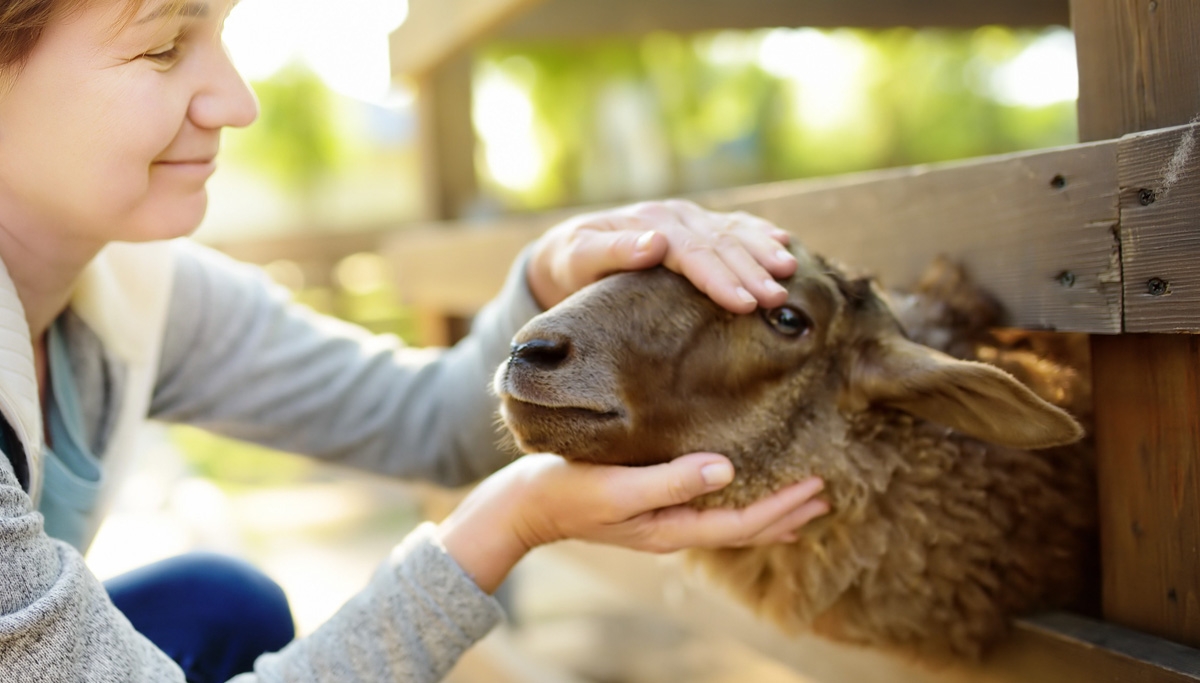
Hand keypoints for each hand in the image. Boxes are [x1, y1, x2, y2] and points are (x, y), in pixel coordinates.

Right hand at [436, 453, 828, 592]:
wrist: (523, 505)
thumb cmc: (565, 490)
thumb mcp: (616, 486)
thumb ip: (670, 480)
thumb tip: (725, 468)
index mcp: (671, 527)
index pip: (742, 523)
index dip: (783, 507)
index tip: (819, 485)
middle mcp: (674, 529)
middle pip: (745, 528)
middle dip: (788, 513)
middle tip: (829, 492)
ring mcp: (663, 520)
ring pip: (730, 520)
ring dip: (770, 510)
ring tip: (802, 497)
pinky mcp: (652, 504)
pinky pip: (710, 507)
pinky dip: (739, 501)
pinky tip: (743, 484)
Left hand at [527, 200, 797, 311]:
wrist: (567, 251)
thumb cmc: (571, 263)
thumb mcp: (578, 258)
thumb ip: (613, 251)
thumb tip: (654, 243)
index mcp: (649, 224)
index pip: (692, 252)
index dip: (719, 277)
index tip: (744, 303)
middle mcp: (673, 216)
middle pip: (719, 244)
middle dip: (751, 271)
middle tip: (777, 298)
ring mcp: (687, 218)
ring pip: (732, 232)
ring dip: (763, 250)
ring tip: (790, 270)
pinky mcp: (695, 226)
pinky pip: (733, 226)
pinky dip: (759, 233)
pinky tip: (784, 241)